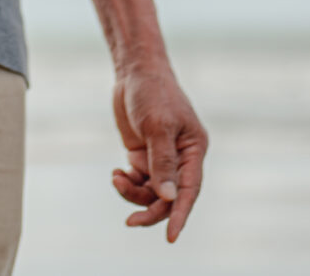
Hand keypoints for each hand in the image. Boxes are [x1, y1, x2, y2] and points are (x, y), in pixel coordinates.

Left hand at [110, 65, 207, 243]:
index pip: (189, 191)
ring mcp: (161, 157)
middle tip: (130, 221)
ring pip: (152, 192)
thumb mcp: (157, 126)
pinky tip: (116, 173)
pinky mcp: (144, 155)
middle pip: (169, 197)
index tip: (171, 237)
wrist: (134, 71)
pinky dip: (127, 183)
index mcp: (194, 150)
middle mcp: (180, 158)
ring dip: (133, 193)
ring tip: (116, 178)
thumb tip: (167, 197)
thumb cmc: (152, 93)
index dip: (180, 215)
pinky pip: (138, 181)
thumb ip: (162, 162)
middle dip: (150, 210)